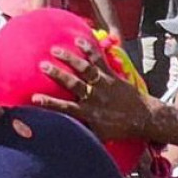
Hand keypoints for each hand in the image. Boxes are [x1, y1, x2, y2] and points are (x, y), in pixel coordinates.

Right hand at [31, 41, 154, 143]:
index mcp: (88, 114)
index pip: (65, 109)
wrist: (142, 118)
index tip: (34, 98)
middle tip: (42, 65)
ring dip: (70, 58)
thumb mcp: (100, 136)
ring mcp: (102, 84)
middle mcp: (94, 97)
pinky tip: (79, 39)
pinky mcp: (111, 75)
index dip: (50, 103)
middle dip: (57, 74)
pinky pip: (99, 60)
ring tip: (55, 49)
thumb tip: (65, 138)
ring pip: (84, 69)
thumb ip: (83, 134)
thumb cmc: (119, 129)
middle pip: (72, 84)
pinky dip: (90, 49)